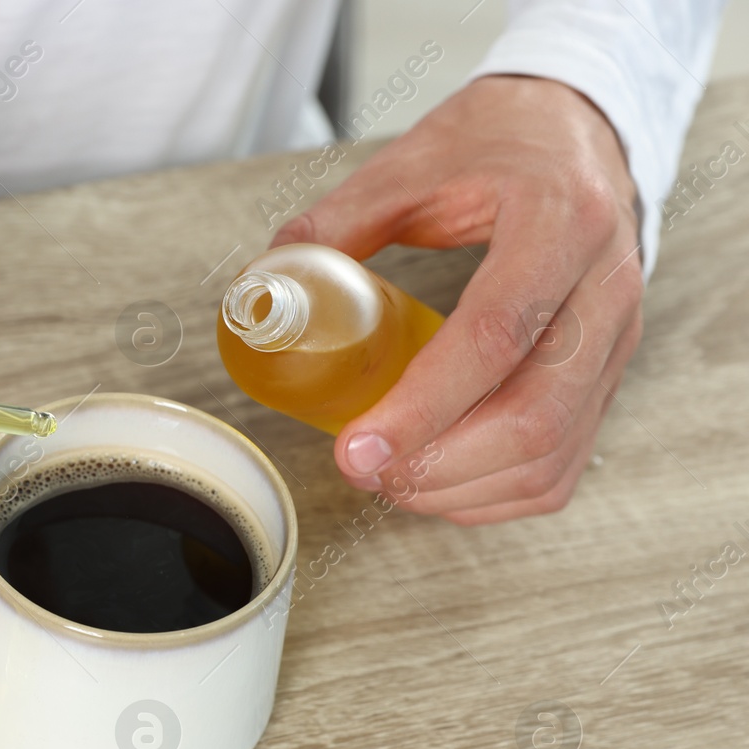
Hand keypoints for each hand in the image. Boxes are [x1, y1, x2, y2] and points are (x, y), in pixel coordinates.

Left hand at [273, 75, 642, 523]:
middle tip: (360, 467)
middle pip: (533, 415)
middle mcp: (606, 288)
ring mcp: (616, 340)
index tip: (357, 447)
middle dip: (436, 464)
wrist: (580, 127)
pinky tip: (438, 481)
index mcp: (559, 222)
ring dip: (460, 488)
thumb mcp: (409, 165)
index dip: (422, 406)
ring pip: (550, 454)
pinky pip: (561, 465)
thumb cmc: (499, 143)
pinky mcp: (608, 376)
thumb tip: (260, 288)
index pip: (495, 336)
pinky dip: (494, 493)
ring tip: (389, 477)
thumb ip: (331, 227)